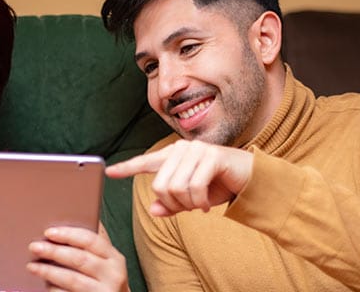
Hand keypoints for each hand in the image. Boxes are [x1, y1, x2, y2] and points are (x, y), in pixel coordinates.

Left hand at [27, 224, 128, 291]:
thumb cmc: (105, 280)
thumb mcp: (106, 261)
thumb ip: (91, 245)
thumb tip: (66, 224)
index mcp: (114, 258)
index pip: (91, 240)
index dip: (68, 234)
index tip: (49, 232)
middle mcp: (112, 275)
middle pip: (79, 259)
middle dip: (54, 251)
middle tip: (34, 246)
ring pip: (72, 279)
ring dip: (49, 271)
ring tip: (32, 266)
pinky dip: (54, 289)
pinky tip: (44, 284)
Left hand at [105, 139, 253, 215]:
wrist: (251, 179)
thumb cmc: (219, 185)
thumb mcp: (192, 199)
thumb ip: (172, 204)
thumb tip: (155, 210)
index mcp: (174, 155)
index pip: (146, 162)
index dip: (127, 168)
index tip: (109, 172)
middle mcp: (182, 149)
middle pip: (161, 185)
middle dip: (174, 204)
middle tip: (189, 208)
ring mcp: (197, 150)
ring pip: (176, 188)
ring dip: (188, 205)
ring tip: (199, 205)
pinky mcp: (212, 156)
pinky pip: (194, 188)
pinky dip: (199, 203)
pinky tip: (206, 206)